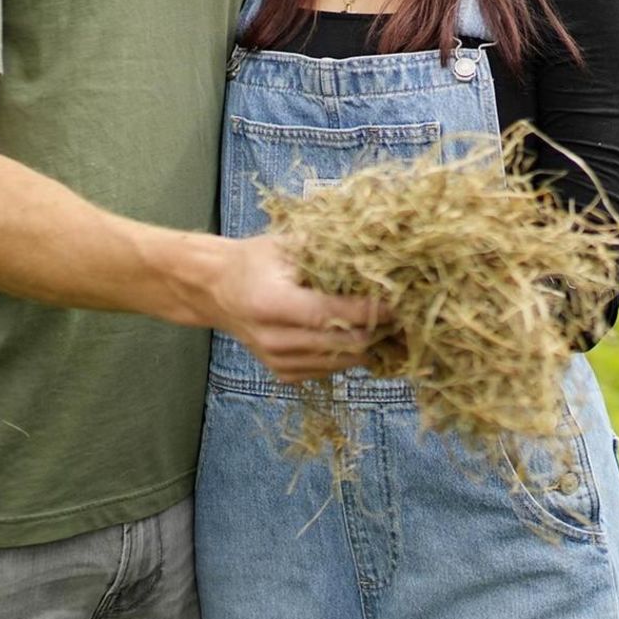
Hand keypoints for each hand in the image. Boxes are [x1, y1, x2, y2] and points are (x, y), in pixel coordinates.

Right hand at [210, 234, 388, 383]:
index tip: (395, 302)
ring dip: (367, 347)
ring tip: (389, 328)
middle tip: (401, 316)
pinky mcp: (282, 373)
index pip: (328, 313)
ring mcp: (276, 361)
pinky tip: (361, 338)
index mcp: (271, 303)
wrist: (216, 289)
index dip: (365, 311)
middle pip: (339, 344)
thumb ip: (324, 251)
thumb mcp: (284, 245)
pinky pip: (327, 371)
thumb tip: (372, 254)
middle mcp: (273, 339)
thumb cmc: (254, 260)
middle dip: (375, 331)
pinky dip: (348, 357)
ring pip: (339, 362)